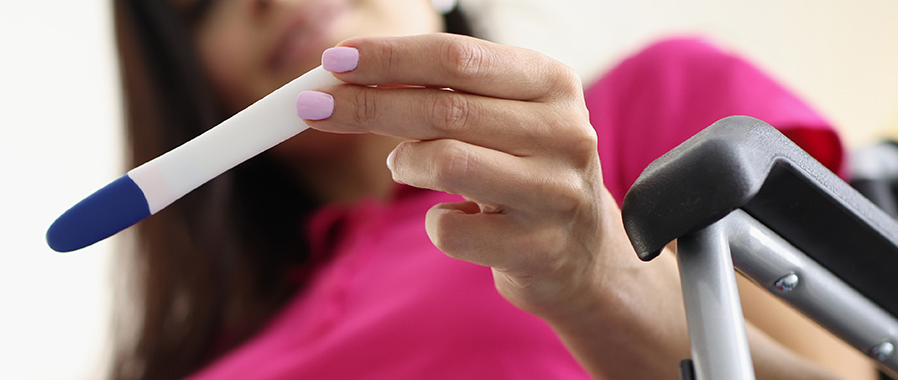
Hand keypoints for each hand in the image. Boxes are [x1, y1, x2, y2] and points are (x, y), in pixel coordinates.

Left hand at [297, 33, 640, 319]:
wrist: (584, 258)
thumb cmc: (525, 172)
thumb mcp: (505, 116)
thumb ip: (446, 92)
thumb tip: (351, 75)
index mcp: (553, 82)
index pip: (456, 58)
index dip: (389, 57)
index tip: (335, 60)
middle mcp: (564, 133)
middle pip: (442, 108)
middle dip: (367, 104)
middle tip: (313, 106)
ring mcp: (554, 193)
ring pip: (444, 162)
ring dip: (405, 163)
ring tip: (404, 165)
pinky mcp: (536, 249)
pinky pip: (448, 230)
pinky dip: (435, 223)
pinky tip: (453, 218)